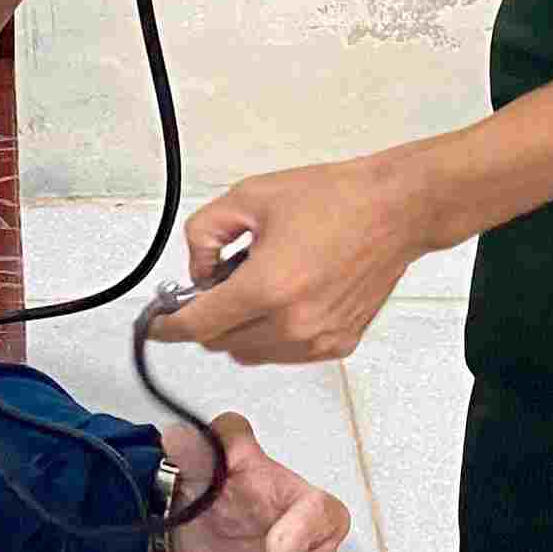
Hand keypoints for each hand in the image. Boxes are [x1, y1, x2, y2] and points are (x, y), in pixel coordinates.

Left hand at [149, 150, 436, 363]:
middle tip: (215, 284)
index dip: (168, 327)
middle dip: (207, 317)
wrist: (394, 210)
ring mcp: (318, 340)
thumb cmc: (333, 199)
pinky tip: (284, 297)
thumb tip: (198, 271)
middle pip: (220, 343)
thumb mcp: (248, 197)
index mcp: (267, 288)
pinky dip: (270, 334)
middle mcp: (293, 323)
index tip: (157, 324)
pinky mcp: (338, 344)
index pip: (198, 326)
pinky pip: (284, 353)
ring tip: (258, 285)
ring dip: (238, 328)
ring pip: (250, 354)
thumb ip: (205, 234)